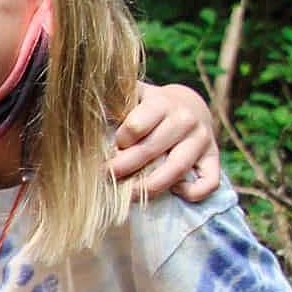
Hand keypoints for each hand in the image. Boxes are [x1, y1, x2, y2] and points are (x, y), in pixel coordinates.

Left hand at [109, 82, 219, 201]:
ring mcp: (201, 140)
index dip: (119, 141)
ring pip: (176, 169)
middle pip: (151, 150)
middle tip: (105, 177)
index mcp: (162, 103)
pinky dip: (193, 192)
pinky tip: (175, 191)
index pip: (136, 126)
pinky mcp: (214, 158)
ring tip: (129, 196)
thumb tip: (78, 107)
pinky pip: (209, 182)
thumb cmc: (150, 106)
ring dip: (150, 187)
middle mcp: (185, 120)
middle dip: (124, 167)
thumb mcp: (133, 96)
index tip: (109, 148)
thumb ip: (112, 101)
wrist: (190, 105)